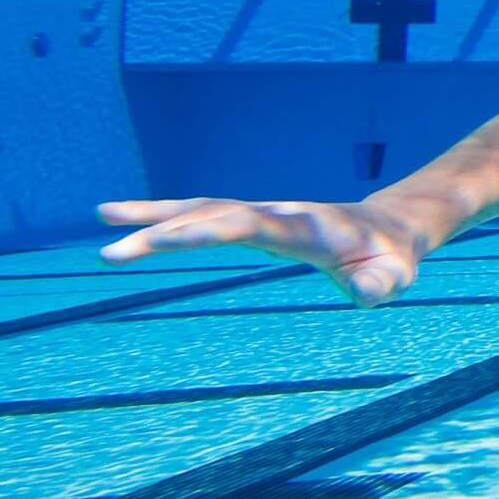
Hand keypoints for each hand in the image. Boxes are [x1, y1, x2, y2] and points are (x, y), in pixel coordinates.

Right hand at [96, 197, 427, 306]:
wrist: (391, 227)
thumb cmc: (391, 259)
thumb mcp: (393, 276)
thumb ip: (379, 285)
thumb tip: (366, 291)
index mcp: (304, 228)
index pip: (247, 227)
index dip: (205, 233)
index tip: (161, 241)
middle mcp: (278, 213)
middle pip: (213, 216)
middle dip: (162, 232)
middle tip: (110, 251)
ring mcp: (264, 212)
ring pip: (204, 208)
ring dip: (155, 214)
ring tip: (104, 216)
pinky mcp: (255, 218)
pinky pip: (208, 213)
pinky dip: (171, 214)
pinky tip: (134, 220)